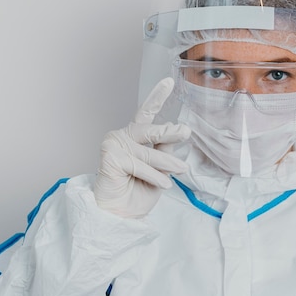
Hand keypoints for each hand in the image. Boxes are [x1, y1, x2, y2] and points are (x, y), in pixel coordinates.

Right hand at [94, 78, 190, 217]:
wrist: (123, 214)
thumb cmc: (140, 191)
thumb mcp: (161, 168)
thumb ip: (164, 149)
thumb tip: (176, 128)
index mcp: (135, 136)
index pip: (147, 113)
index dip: (157, 96)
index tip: (169, 81)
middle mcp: (123, 136)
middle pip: (150, 129)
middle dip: (169, 133)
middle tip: (185, 132)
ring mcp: (114, 145)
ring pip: (148, 151)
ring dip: (166, 164)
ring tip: (180, 171)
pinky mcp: (109, 157)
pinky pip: (139, 164)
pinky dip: (153, 175)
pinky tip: (161, 184)